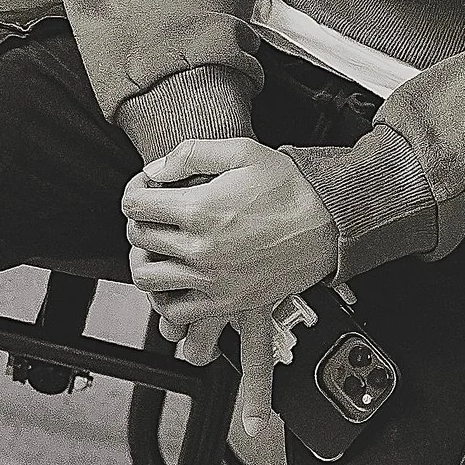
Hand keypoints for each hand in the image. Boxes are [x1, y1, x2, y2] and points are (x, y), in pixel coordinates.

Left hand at [122, 137, 338, 450]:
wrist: (330, 224)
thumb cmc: (292, 188)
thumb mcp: (240, 152)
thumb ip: (191, 155)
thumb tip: (156, 169)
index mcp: (199, 210)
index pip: (135, 206)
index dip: (135, 193)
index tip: (146, 192)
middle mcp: (200, 249)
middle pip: (139, 240)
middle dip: (141, 223)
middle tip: (156, 216)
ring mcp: (212, 280)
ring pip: (148, 279)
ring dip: (148, 261)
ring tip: (161, 250)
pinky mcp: (227, 302)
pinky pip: (177, 311)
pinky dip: (168, 298)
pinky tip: (177, 281)